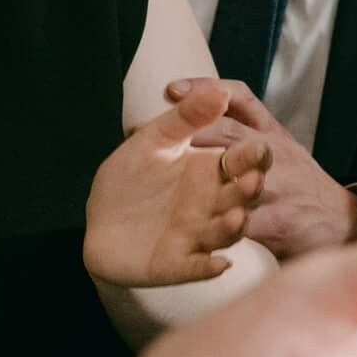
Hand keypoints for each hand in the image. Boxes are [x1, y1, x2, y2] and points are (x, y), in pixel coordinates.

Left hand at [83, 82, 270, 287]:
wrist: (98, 222)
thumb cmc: (131, 178)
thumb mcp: (155, 141)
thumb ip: (185, 117)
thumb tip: (219, 88)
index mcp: (211, 172)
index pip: (241, 162)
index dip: (252, 157)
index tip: (259, 148)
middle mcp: (212, 204)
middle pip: (240, 197)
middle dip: (249, 190)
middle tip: (251, 181)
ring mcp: (197, 235)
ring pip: (225, 233)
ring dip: (233, 227)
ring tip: (235, 218)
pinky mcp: (177, 264)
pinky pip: (197, 268)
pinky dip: (208, 268)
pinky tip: (217, 265)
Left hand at [170, 80, 356, 259]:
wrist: (342, 226)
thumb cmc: (300, 188)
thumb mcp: (281, 150)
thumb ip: (246, 133)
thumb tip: (205, 104)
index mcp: (272, 134)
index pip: (242, 101)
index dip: (209, 90)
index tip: (172, 89)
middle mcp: (276, 155)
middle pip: (232, 136)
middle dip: (196, 132)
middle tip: (154, 137)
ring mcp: (279, 189)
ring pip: (243, 180)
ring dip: (214, 178)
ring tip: (182, 178)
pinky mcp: (277, 224)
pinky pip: (245, 227)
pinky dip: (223, 231)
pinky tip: (199, 240)